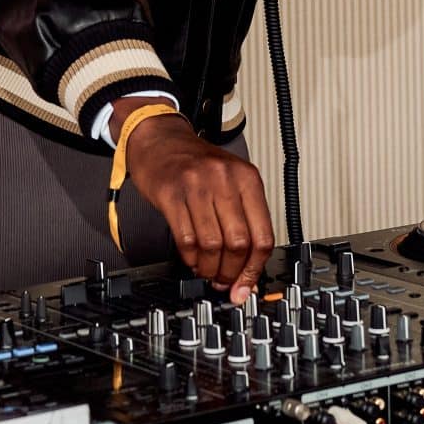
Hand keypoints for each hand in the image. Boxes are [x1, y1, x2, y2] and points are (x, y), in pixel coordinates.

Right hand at [117, 105, 274, 301]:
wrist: (160, 139)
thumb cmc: (196, 162)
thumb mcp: (230, 181)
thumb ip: (244, 220)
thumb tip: (250, 268)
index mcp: (247, 179)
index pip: (262, 235)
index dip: (255, 268)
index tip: (248, 285)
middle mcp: (225, 180)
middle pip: (238, 243)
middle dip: (232, 272)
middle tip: (225, 281)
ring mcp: (197, 186)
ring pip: (212, 245)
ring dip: (210, 268)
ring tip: (207, 271)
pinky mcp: (171, 194)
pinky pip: (186, 238)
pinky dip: (191, 258)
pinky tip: (192, 259)